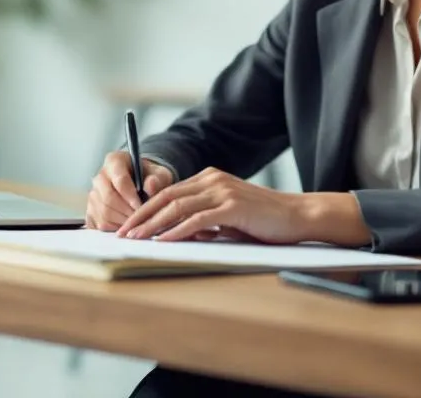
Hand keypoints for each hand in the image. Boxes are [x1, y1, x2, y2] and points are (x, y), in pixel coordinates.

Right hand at [86, 152, 174, 230]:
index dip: (131, 196)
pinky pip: (99, 223)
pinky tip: (126, 227)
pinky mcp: (91, 210)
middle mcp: (100, 177)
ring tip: (136, 224)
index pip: (120, 180)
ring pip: (104, 212)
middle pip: (109, 198)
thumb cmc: (150, 177)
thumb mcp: (159, 174)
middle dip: (127, 211)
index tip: (142, 207)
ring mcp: (94, 194)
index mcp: (114, 161)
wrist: (142, 184)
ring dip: (121, 222)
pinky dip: (114, 228)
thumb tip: (150, 185)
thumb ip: (157, 179)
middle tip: (141, 220)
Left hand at [116, 167, 321, 244]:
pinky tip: (164, 241)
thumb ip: (204, 219)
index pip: (167, 192)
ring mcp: (222, 191)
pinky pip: (197, 219)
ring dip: (152, 224)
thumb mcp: (228, 217)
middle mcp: (212, 180)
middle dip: (141, 216)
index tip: (129, 225)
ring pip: (177, 207)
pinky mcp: (232, 207)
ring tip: (136, 238)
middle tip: (123, 233)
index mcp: (209, 179)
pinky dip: (177, 230)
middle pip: (166, 197)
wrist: (297, 216)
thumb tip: (176, 233)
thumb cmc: (264, 221)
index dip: (144, 208)